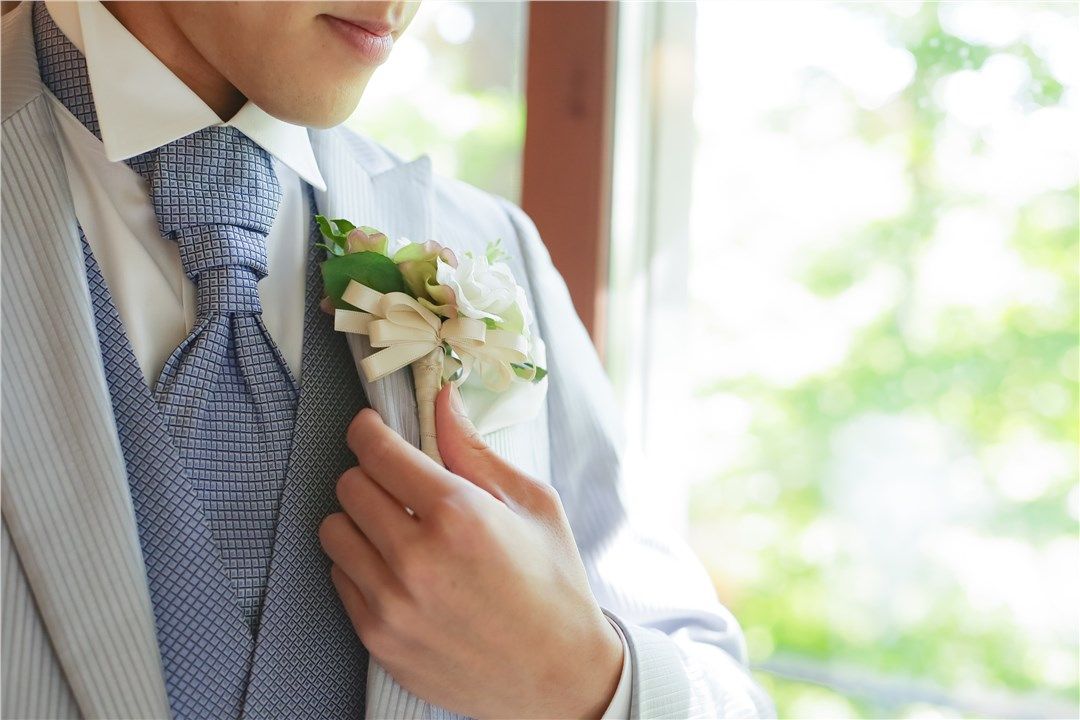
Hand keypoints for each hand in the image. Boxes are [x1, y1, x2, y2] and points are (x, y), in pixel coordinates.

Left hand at [319, 384, 623, 718]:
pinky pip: (340, 580)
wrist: (559, 676)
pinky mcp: (379, 640)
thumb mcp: (533, 504)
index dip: (369, 430)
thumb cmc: (554, 584)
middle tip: (397, 483)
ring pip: (334, 532)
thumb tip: (442, 400)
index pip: (377, 452)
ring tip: (394, 528)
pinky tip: (398, 569)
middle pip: (349, 487)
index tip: (372, 428)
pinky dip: (360, 566)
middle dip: (370, 475)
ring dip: (358, 521)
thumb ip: (475, 449)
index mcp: (458, 515)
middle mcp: (417, 559)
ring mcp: (393, 604)